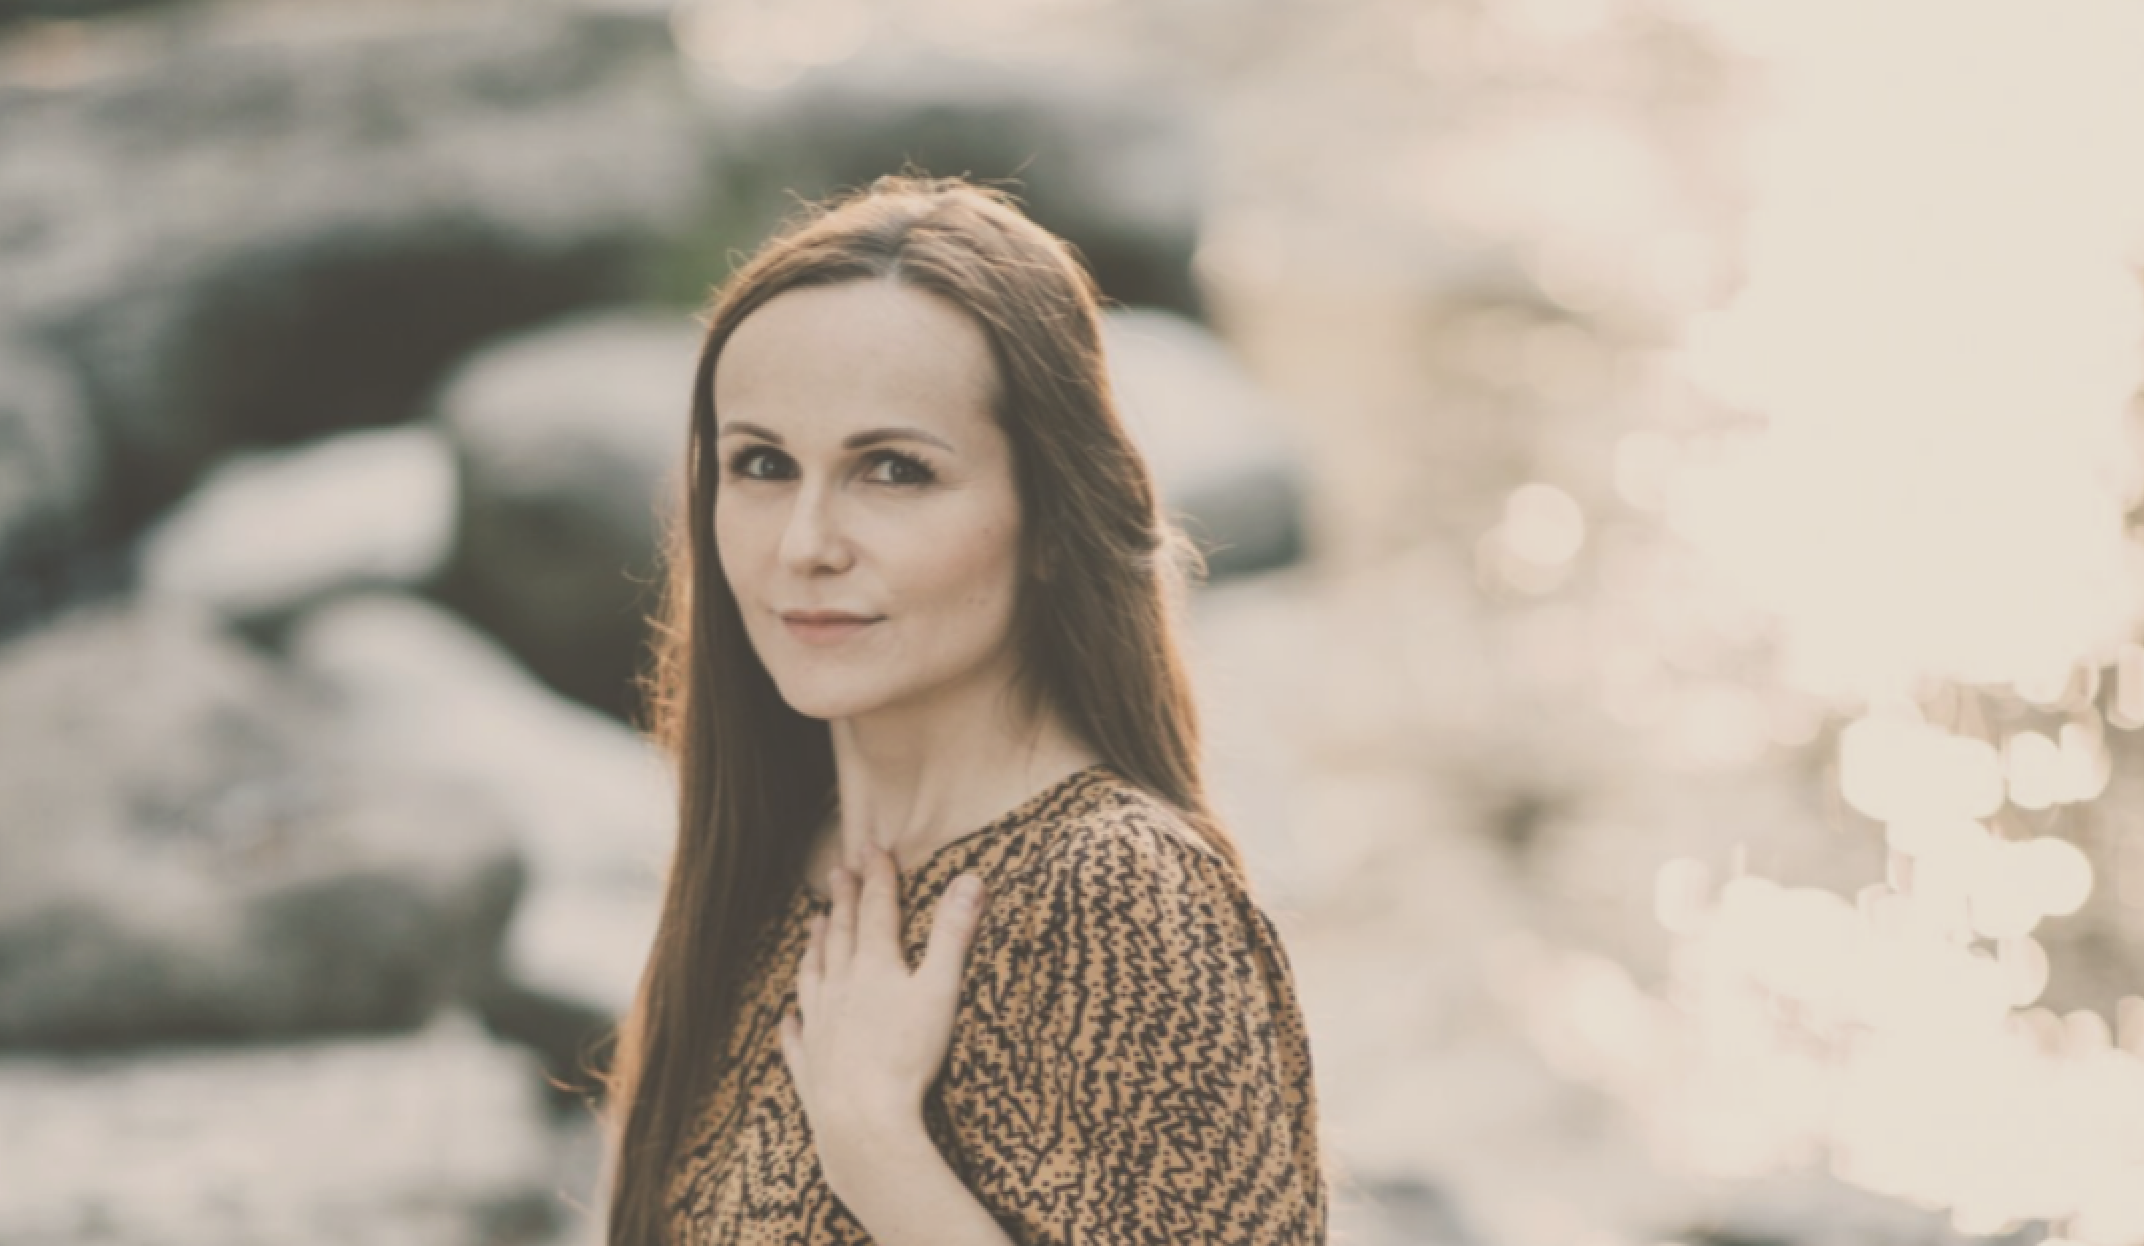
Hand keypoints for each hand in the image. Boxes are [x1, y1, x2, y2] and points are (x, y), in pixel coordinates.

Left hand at [778, 842, 987, 1195]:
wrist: (862, 1119)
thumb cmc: (907, 1056)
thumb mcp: (941, 990)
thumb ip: (954, 934)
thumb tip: (971, 879)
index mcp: (875, 967)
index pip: (876, 910)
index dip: (878, 877)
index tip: (873, 848)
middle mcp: (840, 989)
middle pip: (840, 935)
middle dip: (842, 900)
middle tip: (837, 872)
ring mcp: (819, 1027)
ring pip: (813, 976)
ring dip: (815, 947)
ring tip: (813, 926)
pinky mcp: (811, 1065)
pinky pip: (796, 1037)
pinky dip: (791, 1023)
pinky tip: (786, 1017)